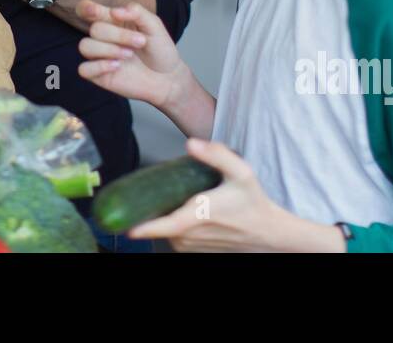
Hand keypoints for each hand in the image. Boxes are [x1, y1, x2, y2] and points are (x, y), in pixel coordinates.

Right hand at [75, 0, 189, 109]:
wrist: (167, 77)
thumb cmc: (159, 50)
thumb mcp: (154, 25)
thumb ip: (137, 12)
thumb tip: (114, 11)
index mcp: (113, 21)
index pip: (88, 10)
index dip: (86, 8)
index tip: (95, 11)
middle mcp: (103, 37)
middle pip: (95, 29)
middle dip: (118, 35)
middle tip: (141, 42)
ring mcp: (99, 56)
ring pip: (85, 46)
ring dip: (108, 49)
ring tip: (129, 55)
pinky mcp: (98, 75)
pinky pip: (84, 69)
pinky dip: (99, 66)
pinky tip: (117, 66)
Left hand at [129, 139, 284, 251]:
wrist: (268, 232)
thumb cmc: (253, 203)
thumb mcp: (241, 172)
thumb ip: (217, 154)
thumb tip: (191, 143)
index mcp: (197, 216)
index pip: (163, 226)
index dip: (143, 227)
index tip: (124, 226)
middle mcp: (191, 235)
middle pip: (159, 222)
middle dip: (152, 207)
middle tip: (156, 188)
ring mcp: (192, 245)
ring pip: (165, 229)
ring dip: (163, 215)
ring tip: (172, 196)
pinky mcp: (194, 249)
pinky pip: (173, 236)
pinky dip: (171, 224)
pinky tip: (180, 209)